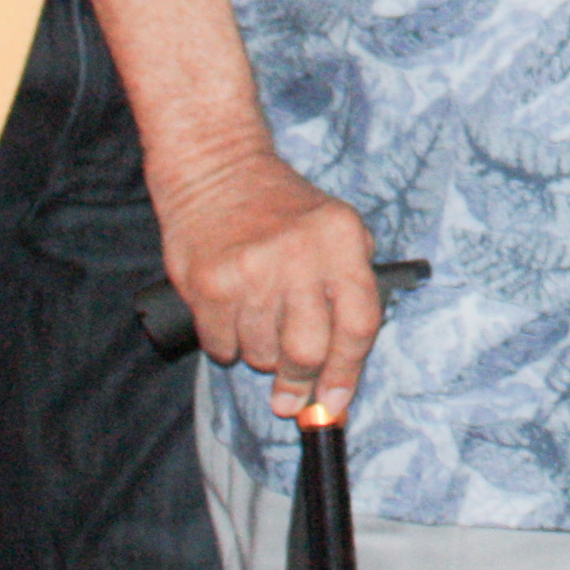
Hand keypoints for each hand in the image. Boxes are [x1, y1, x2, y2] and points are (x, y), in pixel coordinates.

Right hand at [150, 149, 381, 422]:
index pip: (359, 324)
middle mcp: (300, 254)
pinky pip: (222, 346)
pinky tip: (230, 320)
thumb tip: (343, 367)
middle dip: (301, 382)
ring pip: (262, 354)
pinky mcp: (210, 284)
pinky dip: (227, 346)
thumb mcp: (336, 224)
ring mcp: (252, 270)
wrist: (216, 167)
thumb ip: (350, 281)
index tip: (335, 403)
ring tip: (258, 327)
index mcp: (341, 239)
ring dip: (261, 356)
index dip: (349, 373)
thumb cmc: (280, 205)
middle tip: (292, 396)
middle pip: (309, 350)